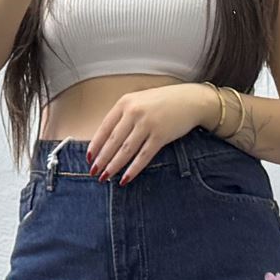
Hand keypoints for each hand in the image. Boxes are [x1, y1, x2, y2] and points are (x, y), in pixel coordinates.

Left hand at [87, 84, 214, 182]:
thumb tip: (108, 140)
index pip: (104, 127)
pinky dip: (133, 169)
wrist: (191, 100)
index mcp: (125, 102)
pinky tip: (125, 178)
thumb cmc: (163, 102)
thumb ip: (124, 115)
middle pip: (113, 141)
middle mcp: (134, 112)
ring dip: (113, 166)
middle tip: (93, 172)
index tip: (89, 158)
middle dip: (102, 159)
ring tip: (105, 177)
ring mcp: (147, 124)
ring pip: (125, 150)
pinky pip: (143, 156)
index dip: (96, 145)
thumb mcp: (139, 101)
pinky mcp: (161, 135)